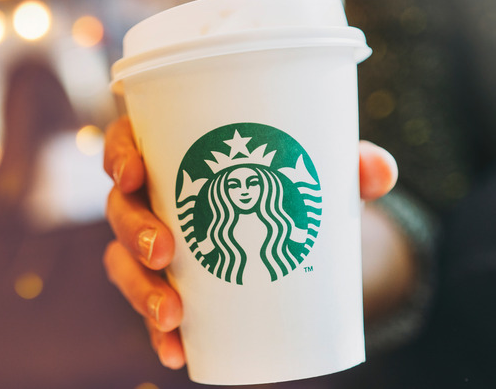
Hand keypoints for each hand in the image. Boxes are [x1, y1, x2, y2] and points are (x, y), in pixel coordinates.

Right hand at [102, 115, 398, 368]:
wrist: (295, 233)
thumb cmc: (289, 186)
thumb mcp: (316, 171)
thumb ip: (349, 165)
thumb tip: (378, 171)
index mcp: (172, 154)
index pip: (126, 143)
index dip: (118, 154)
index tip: (135, 172)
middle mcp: (152, 199)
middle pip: (120, 209)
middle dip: (133, 232)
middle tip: (164, 252)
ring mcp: (153, 246)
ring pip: (124, 264)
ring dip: (140, 291)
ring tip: (171, 314)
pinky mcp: (167, 287)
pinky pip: (151, 309)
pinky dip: (159, 334)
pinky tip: (176, 353)